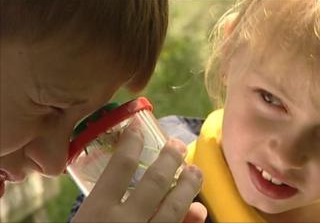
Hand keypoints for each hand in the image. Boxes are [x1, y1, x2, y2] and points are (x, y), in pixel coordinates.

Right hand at [72, 125, 205, 222]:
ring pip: (176, 207)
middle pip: (155, 181)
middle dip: (170, 158)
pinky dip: (193, 221)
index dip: (133, 141)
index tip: (139, 128)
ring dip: (189, 184)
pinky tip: (199, 211)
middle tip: (178, 144)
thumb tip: (119, 182)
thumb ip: (102, 205)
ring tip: (195, 169)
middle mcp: (125, 222)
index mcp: (97, 212)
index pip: (121, 165)